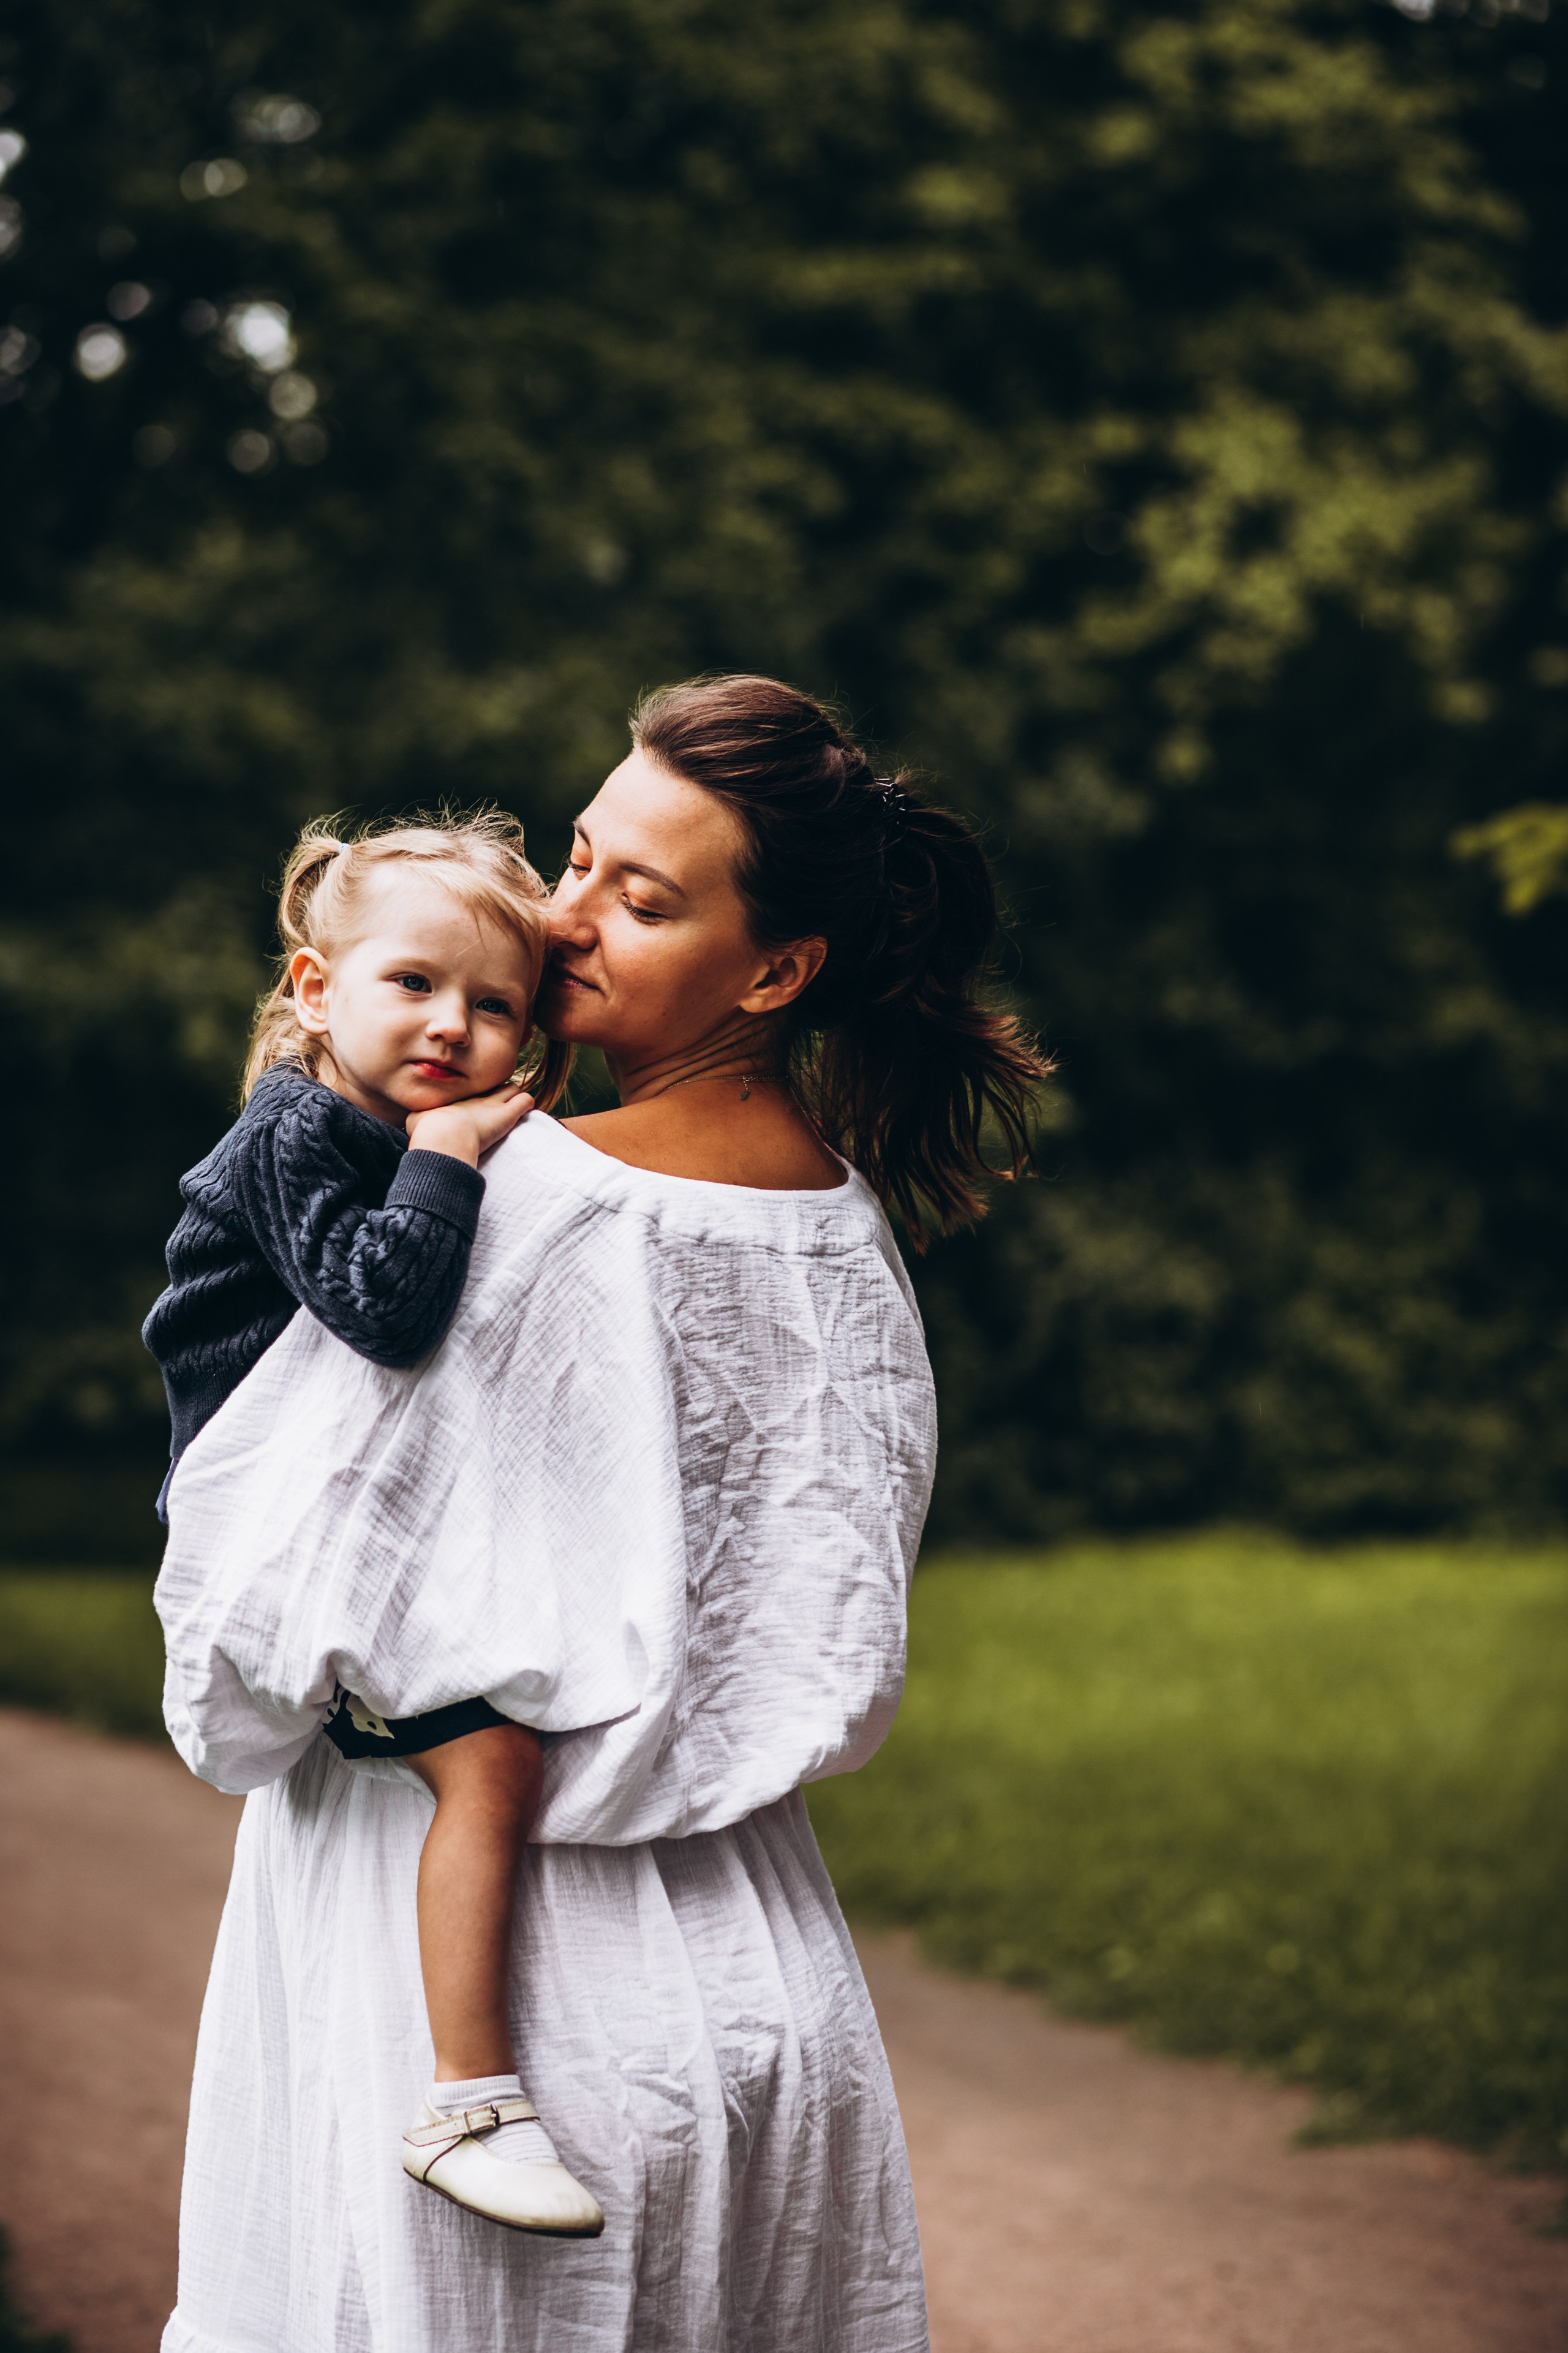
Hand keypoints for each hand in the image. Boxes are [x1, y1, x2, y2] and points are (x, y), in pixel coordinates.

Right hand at [405, 1084, 533, 1166]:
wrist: (442, 1135)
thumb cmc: (427, 1129)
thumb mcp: (416, 1119)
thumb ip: (419, 1116)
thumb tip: (416, 1119)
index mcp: (457, 1097)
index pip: (472, 1089)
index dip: (476, 1094)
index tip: (475, 1101)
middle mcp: (476, 1096)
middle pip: (493, 1084)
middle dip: (497, 1091)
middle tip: (497, 1102)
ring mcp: (493, 1104)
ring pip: (512, 1088)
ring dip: (513, 1097)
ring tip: (514, 1105)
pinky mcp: (507, 1114)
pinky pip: (525, 1101)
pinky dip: (527, 1105)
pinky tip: (525, 1110)